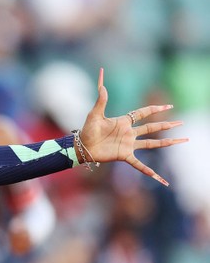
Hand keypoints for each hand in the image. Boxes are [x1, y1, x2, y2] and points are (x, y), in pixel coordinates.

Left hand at [79, 69, 187, 185]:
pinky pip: (138, 164)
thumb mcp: (94, 114)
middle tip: (180, 122)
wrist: (82, 147)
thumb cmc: (87, 130)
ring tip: (180, 141)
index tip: (168, 107)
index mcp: (124, 122)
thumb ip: (101, 101)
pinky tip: (158, 177)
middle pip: (152, 128)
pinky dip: (148, 170)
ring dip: (166, 143)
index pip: (143, 114)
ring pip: (151, 144)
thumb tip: (102, 85)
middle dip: (166, 125)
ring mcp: (128, 145)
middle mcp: (129, 133)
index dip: (155, 109)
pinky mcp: (124, 155)